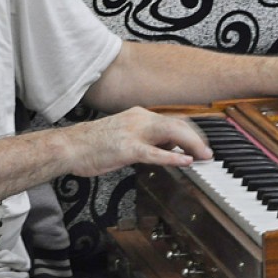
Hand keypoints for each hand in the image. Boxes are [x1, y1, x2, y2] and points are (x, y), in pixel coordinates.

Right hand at [63, 107, 212, 176]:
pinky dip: (172, 157)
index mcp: (138, 115)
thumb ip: (146, 139)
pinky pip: (154, 153)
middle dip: (197, 139)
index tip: (202, 145)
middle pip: (177, 124)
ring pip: (170, 133)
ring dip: (191, 145)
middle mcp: (138, 119)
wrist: (69, 147)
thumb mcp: (124, 136)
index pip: (173, 119)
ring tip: (203, 157)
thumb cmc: (93, 144)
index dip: (192, 133)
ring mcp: (132, 132)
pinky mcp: (126, 148)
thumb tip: (168, 149)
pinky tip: (185, 161)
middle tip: (209, 154)